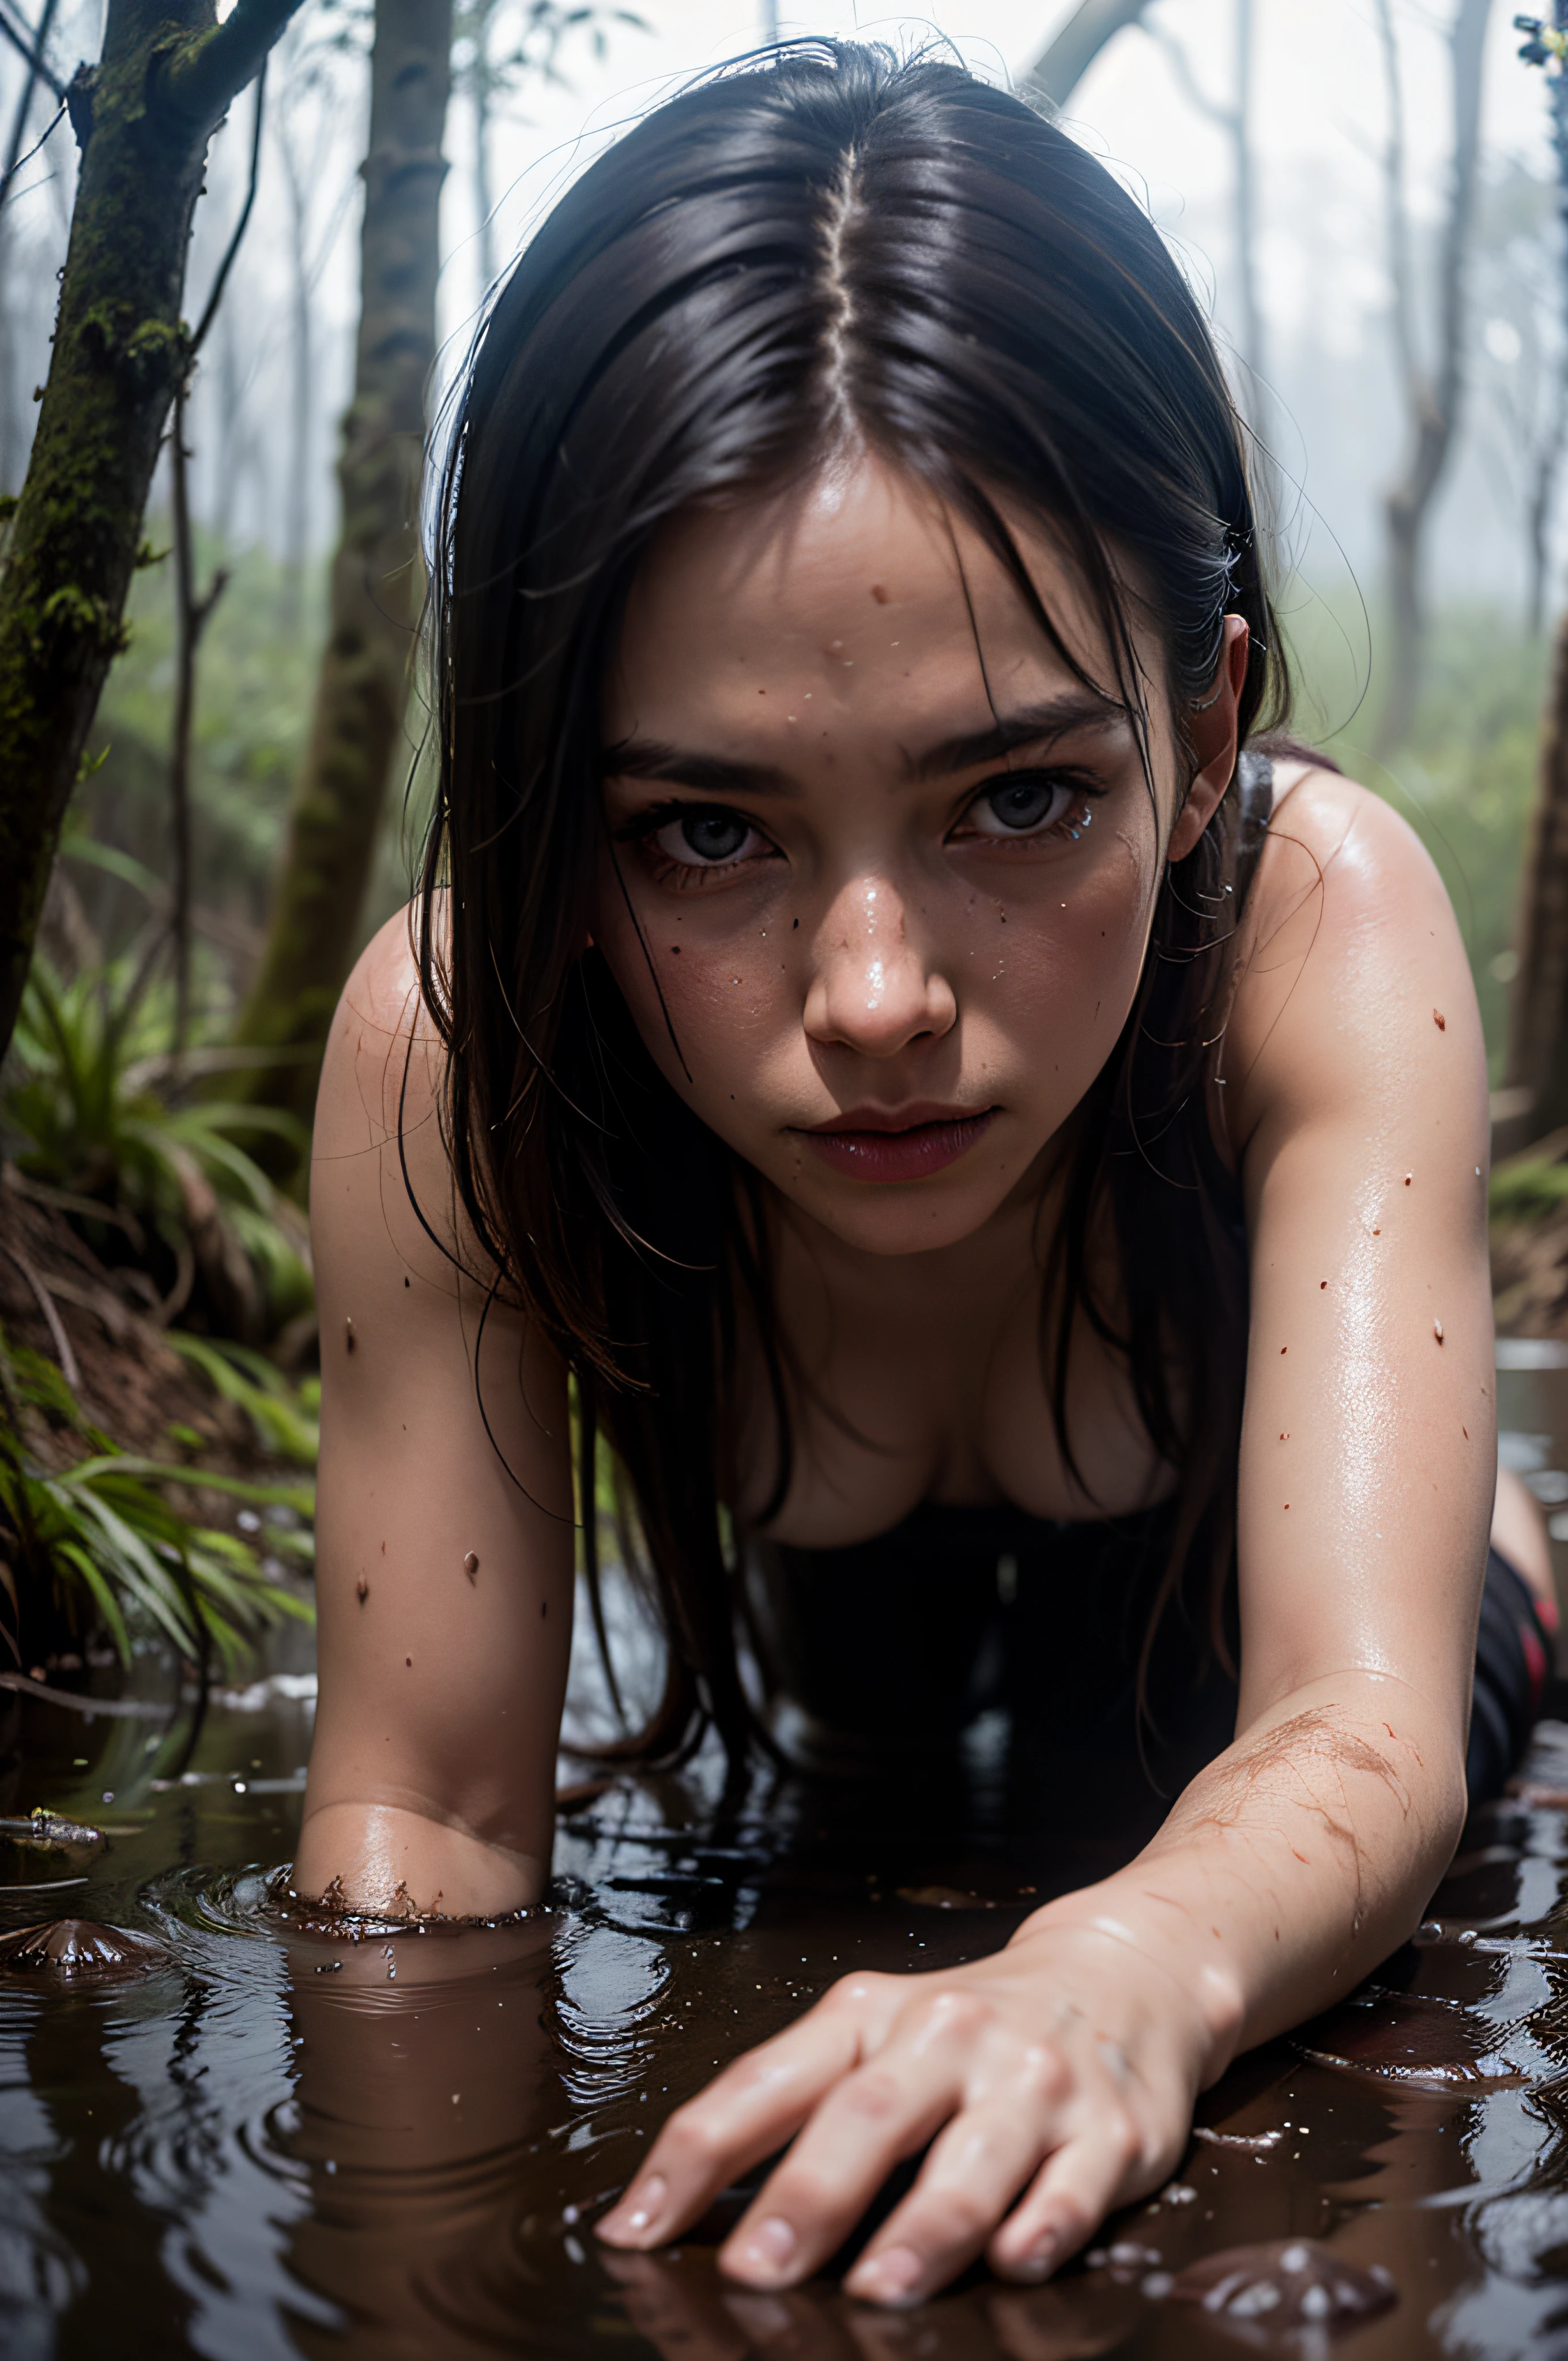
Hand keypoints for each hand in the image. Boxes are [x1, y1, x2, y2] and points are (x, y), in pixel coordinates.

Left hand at [596, 1920, 1209, 2306]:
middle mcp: (947, 2039)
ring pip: (973, 2160)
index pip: (766, 2082)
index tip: (635, 2227)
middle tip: (752, 2270)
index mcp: (870, 2016)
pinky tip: (1014, 2260)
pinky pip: (1073, 2186)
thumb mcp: (876, 2034)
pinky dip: (1043, 2226)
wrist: (1121, 1974)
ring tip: (875, 2290)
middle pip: (865, 2117)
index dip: (694, 2155)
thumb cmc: (970, 2025)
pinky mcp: (1111, 2132)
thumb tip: (685, 2205)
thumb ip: (796, 2107)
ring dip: (922, 2228)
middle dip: (806, 2198)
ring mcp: (1032, 2084)